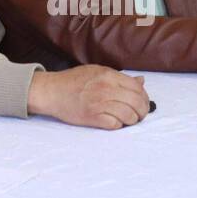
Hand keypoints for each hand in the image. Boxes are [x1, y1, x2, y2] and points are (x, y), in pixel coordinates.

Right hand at [26, 66, 149, 129]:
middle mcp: (105, 88)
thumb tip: (141, 81)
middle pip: (136, 103)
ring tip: (128, 120)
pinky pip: (115, 125)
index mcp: (108, 75)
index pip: (137, 88)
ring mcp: (99, 103)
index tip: (142, 103)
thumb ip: (119, 77)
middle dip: (142, 111)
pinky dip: (119, 125)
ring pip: (128, 115)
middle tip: (139, 115)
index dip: (144, 97)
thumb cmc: (74, 81)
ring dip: (132, 120)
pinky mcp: (92, 117)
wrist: (51, 91)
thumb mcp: (97, 71)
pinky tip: (115, 122)